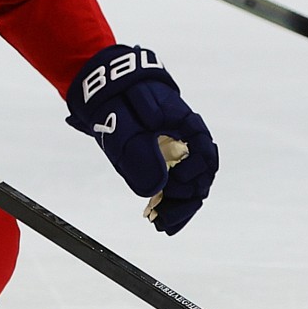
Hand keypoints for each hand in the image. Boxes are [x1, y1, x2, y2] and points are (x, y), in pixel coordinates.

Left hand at [65, 45, 217, 233]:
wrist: (102, 84)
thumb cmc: (116, 98)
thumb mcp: (124, 125)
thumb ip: (140, 154)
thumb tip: (155, 189)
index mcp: (184, 123)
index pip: (205, 155)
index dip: (194, 175)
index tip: (173, 186)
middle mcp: (185, 138)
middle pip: (199, 175)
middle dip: (185, 200)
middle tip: (163, 220)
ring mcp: (174, 148)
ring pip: (187, 182)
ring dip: (178, 204)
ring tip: (162, 225)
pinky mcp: (161, 157)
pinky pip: (172, 182)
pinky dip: (169, 200)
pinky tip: (160, 219)